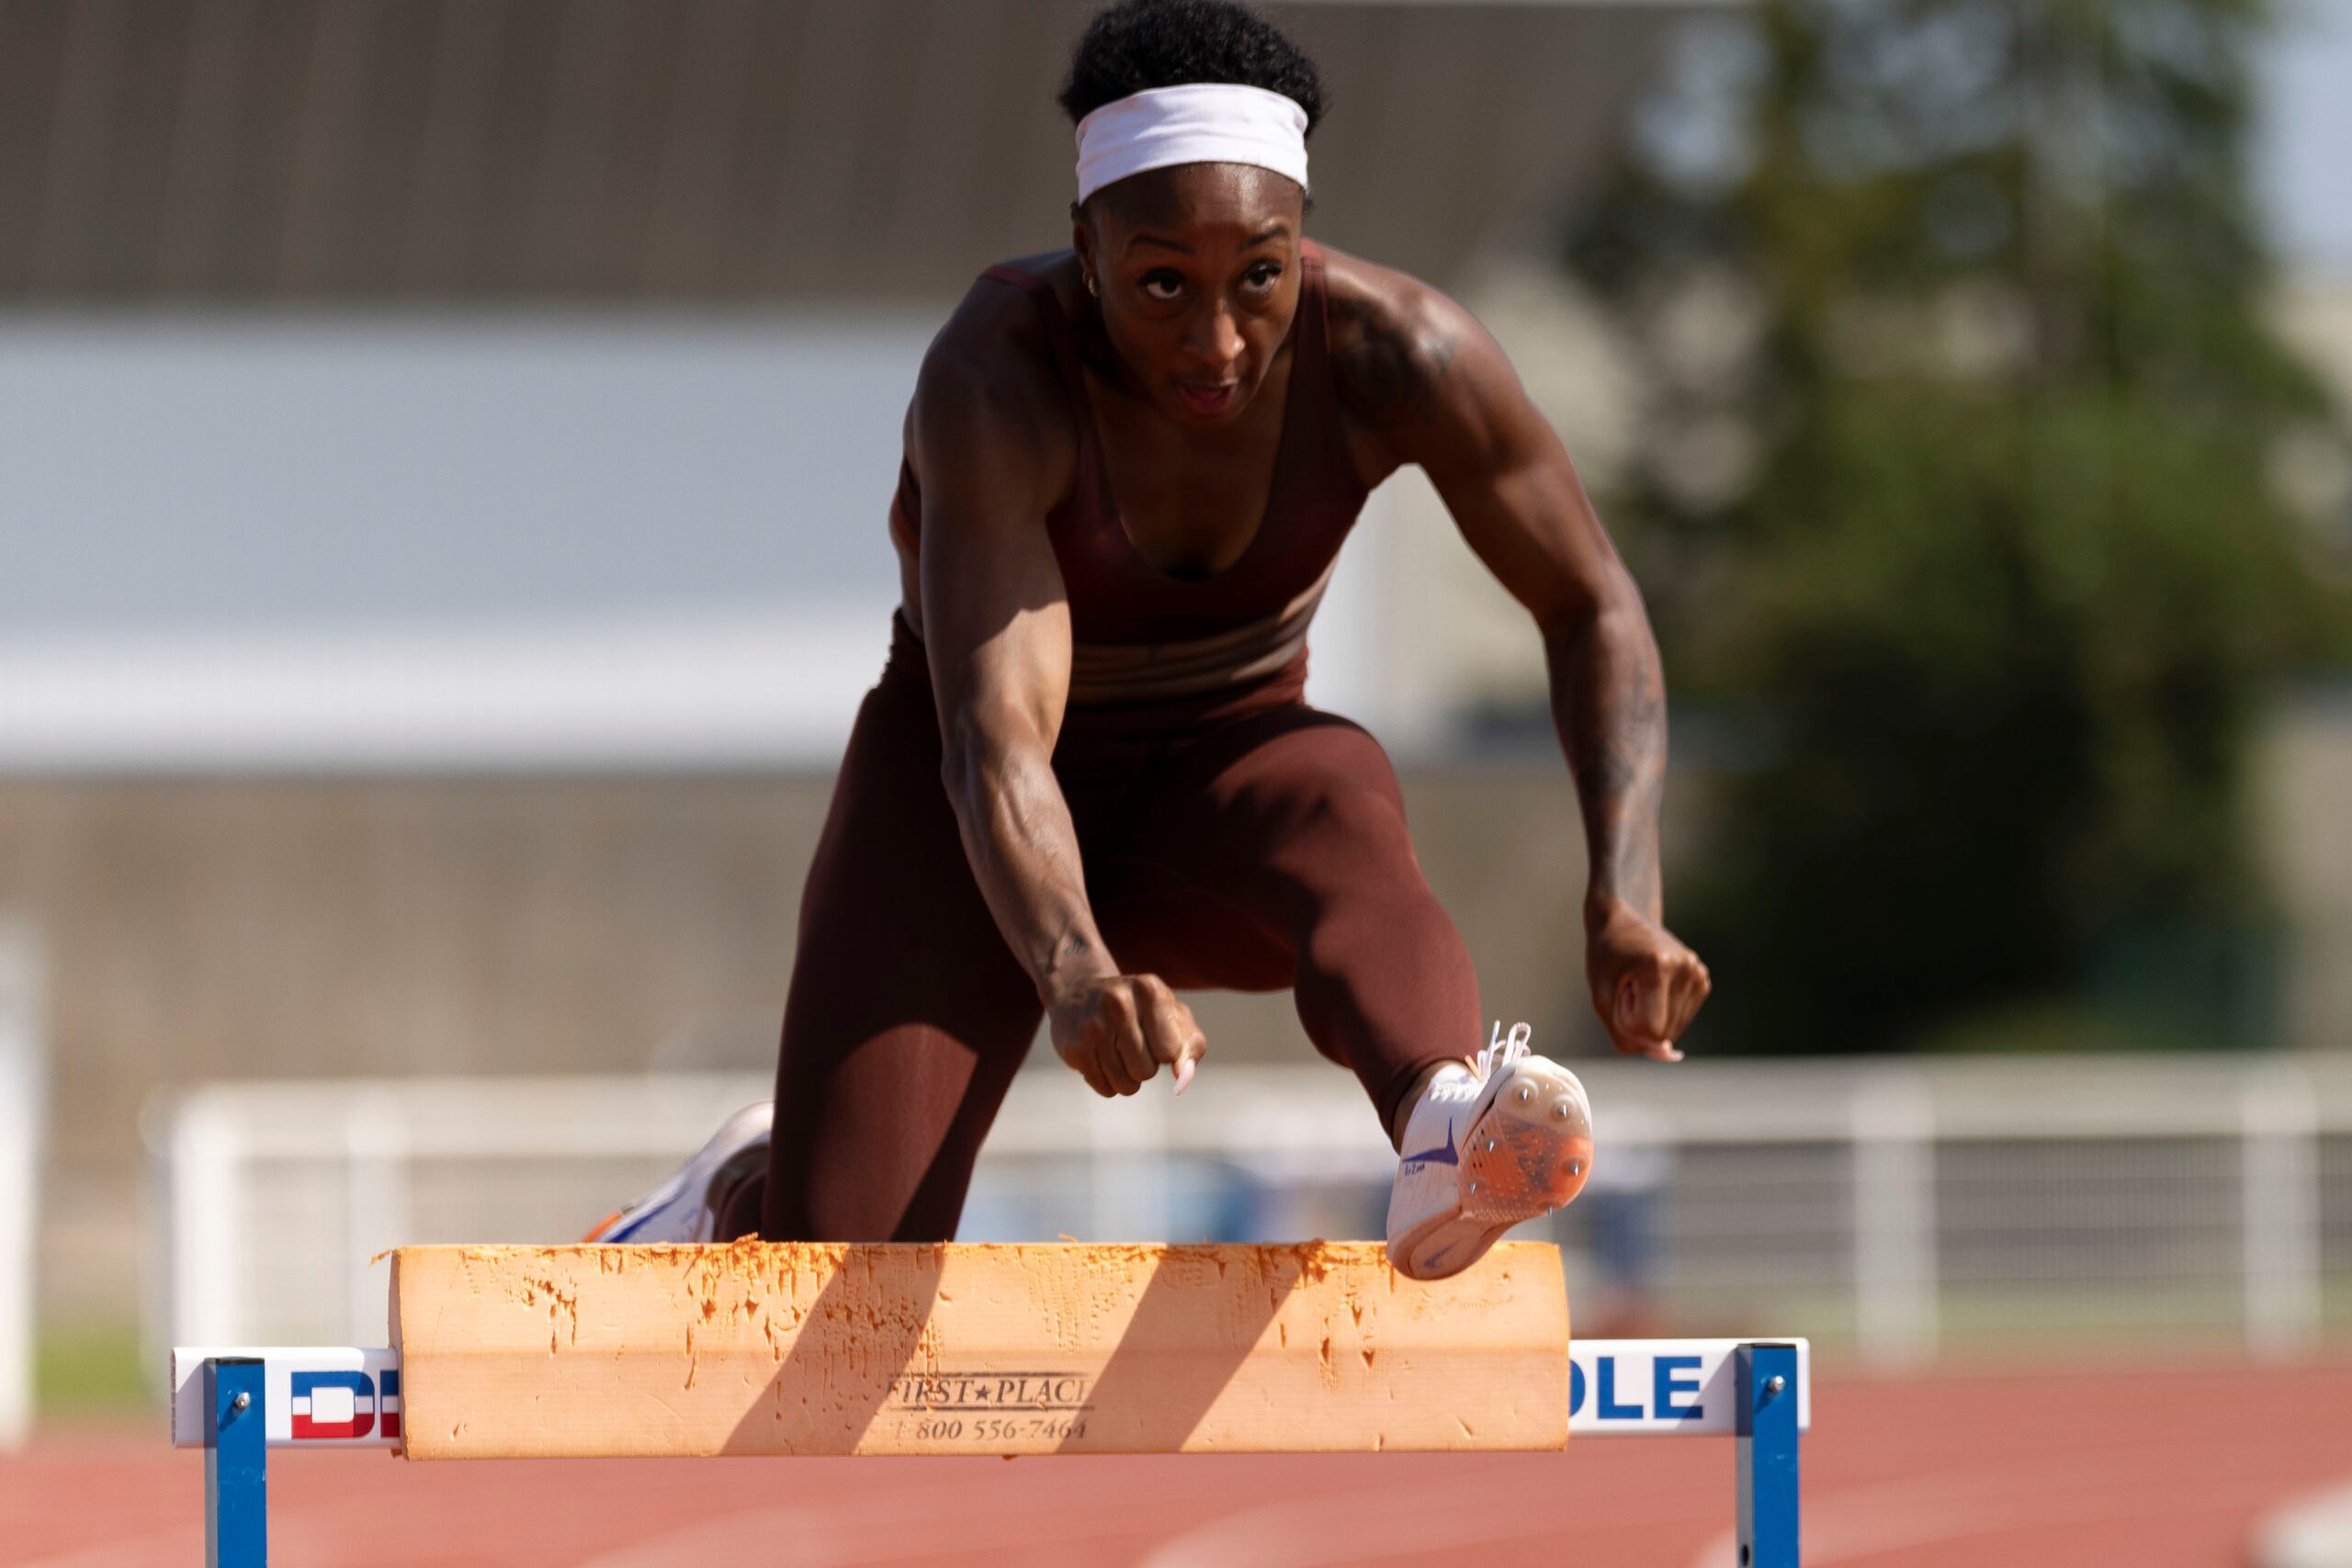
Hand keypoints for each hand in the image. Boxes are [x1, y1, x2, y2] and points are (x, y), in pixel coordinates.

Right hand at [1047, 973, 1207, 1097]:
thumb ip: (1191, 1046)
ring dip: (1127, 1079)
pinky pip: (1105, 1089)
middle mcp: (1119, 1003)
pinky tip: (1100, 1059)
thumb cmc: (1139, 1010)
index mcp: (1149, 989)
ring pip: (1126, 1085)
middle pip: (1147, 1072)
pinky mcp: (1073, 1047)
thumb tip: (1182, 1080)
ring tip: (1116, 1053)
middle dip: (1145, 1067)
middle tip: (1132, 1045)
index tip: (1155, 1036)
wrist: (1078, 992)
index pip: (1170, 1051)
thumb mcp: (1171, 1016)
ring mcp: (1092, 1025)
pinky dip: (1107, 1083)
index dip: (1167, 1053)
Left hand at [1585, 895, 1709, 1061]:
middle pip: (1663, 1034)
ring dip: (1651, 1017)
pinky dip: (1662, 1012)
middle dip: (1639, 1021)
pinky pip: (1680, 1020)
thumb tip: (1665, 1055)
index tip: (1619, 991)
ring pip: (1673, 1031)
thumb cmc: (1606, 955)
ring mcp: (1698, 974)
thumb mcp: (1601, 996)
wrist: (1623, 918)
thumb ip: (1624, 1034)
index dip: (1626, 1021)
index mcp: (1658, 967)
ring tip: (1641, 984)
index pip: (1649, 1030)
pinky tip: (1654, 986)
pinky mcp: (1703, 980)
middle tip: (1629, 986)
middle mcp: (1686, 970)